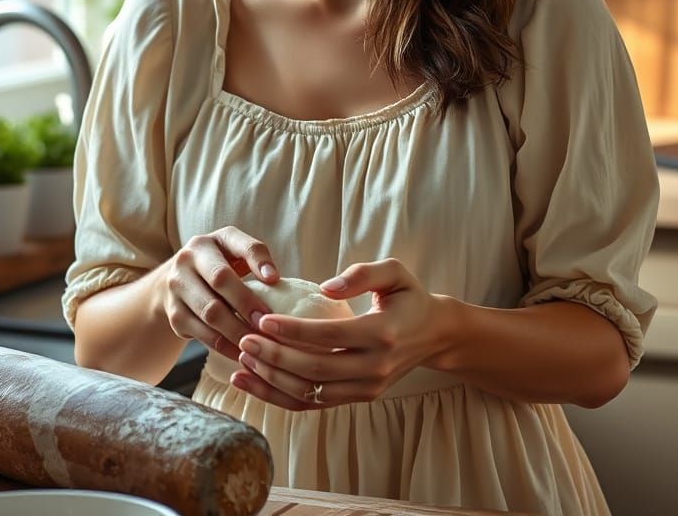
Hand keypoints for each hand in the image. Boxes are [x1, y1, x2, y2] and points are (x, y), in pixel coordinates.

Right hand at [159, 226, 278, 362]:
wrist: (176, 283)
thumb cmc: (220, 268)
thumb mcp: (236, 256)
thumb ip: (256, 263)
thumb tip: (278, 284)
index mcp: (215, 240)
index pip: (241, 245)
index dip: (259, 262)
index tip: (275, 279)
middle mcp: (190, 257)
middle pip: (220, 279)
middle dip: (246, 302)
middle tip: (267, 321)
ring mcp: (178, 285)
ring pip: (210, 311)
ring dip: (237, 330)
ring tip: (259, 342)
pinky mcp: (174, 313)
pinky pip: (201, 333)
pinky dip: (224, 345)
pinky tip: (241, 353)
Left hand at [231, 258, 447, 410]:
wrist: (434, 334)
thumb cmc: (409, 297)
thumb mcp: (396, 273)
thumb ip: (363, 274)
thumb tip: (326, 287)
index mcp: (383, 334)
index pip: (331, 337)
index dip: (294, 331)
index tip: (263, 320)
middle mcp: (375, 367)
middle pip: (315, 370)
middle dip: (274, 357)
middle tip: (244, 339)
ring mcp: (366, 388)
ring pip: (310, 393)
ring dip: (273, 380)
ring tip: (243, 361)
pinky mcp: (358, 398)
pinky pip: (313, 404)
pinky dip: (280, 396)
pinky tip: (254, 381)